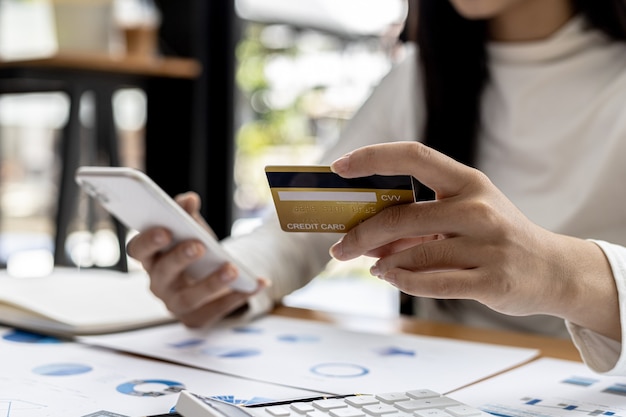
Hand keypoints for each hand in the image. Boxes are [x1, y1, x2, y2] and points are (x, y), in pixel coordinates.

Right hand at [126, 192, 266, 327]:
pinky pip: (214, 311)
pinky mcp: (194, 318)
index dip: (148, 241)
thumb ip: (187, 214)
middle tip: (199, 246)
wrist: (210, 279)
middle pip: (163, 272)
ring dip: (211, 283)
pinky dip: (235, 298)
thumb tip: (188, 199)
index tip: (165, 230)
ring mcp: (174, 303)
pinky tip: (254, 284)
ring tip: (232, 269)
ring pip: (189, 297)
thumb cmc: (196, 251)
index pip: (137, 249)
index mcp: (151, 257)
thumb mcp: (193, 230)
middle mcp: (158, 282)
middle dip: (180, 258)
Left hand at [329, 142, 618, 339]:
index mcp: (468, 182)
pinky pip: (432, 282)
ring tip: (373, 265)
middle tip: (339, 247)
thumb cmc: (496, 237)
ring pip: (414, 255)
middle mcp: (478, 209)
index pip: (414, 156)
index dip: (372, 157)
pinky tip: (389, 276)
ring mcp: (487, 245)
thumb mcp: (465, 216)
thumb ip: (418, 222)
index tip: (339, 167)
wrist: (553, 269)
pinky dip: (402, 281)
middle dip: (361, 234)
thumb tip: (363, 237)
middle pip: (402, 217)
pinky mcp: (491, 280)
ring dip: (382, 262)